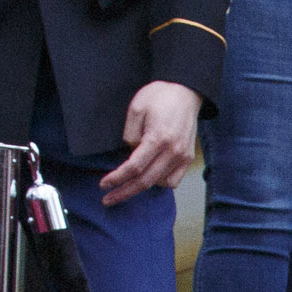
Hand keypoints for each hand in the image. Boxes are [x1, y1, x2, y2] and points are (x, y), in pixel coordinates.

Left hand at [103, 79, 201, 204]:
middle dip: (124, 192)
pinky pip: (173, 181)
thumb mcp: (136, 109)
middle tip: (108, 199)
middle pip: (145, 181)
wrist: (185, 91)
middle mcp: (173, 151)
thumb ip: (130, 135)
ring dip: (141, 187)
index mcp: (158, 138)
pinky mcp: (188, 158)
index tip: (104, 184)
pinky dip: (159, 182)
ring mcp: (183, 156)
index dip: (117, 178)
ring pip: (159, 183)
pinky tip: (149, 176)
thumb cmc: (160, 96)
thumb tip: (130, 154)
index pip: (134, 167)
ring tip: (127, 183)